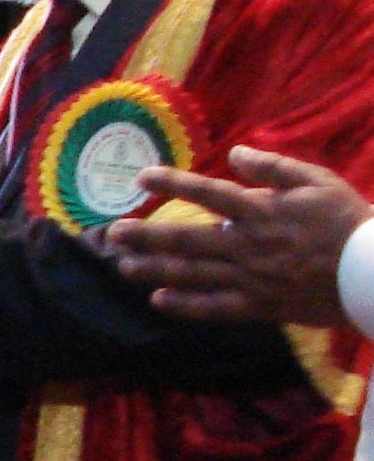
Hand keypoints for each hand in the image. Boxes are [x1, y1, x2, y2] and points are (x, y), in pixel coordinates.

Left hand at [110, 145, 373, 325]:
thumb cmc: (348, 221)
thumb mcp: (317, 182)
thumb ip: (273, 167)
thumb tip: (234, 152)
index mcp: (261, 211)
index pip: (206, 193)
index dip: (171, 184)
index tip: (141, 178)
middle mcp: (248, 244)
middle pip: (186, 239)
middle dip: (145, 236)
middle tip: (111, 234)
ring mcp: (251, 278)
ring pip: (192, 275)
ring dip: (154, 270)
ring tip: (123, 266)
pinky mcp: (260, 305)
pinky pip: (215, 308)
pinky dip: (185, 305)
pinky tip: (158, 300)